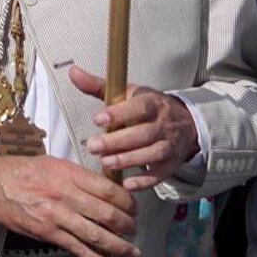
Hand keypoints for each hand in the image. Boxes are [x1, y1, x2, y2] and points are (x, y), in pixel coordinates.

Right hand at [0, 152, 137, 256]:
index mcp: (68, 173)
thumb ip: (77, 176)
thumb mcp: (51, 163)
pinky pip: (79, 250)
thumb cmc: (19, 171)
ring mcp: (57, 216)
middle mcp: (65, 194)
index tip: (133, 208)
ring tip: (133, 252)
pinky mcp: (48, 233)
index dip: (127, 201)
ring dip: (120, 246)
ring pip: (98, 235)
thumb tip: (102, 189)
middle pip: (108, 214)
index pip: (109, 190)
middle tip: (134, 228)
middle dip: (128, 225)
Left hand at [72, 65, 200, 190]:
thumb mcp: (126, 92)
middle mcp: (163, 124)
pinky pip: (160, 174)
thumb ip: (98, 85)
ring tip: (105, 162)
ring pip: (152, 154)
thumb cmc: (147, 106)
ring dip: (128, 160)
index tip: (98, 120)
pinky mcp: (172, 164)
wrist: (184, 122)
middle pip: (143, 134)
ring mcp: (169, 145)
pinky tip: (126, 184)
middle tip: (93, 147)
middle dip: (117, 142)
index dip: (119, 114)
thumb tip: (72, 71)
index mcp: (151, 103)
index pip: (138, 108)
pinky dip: (144, 181)